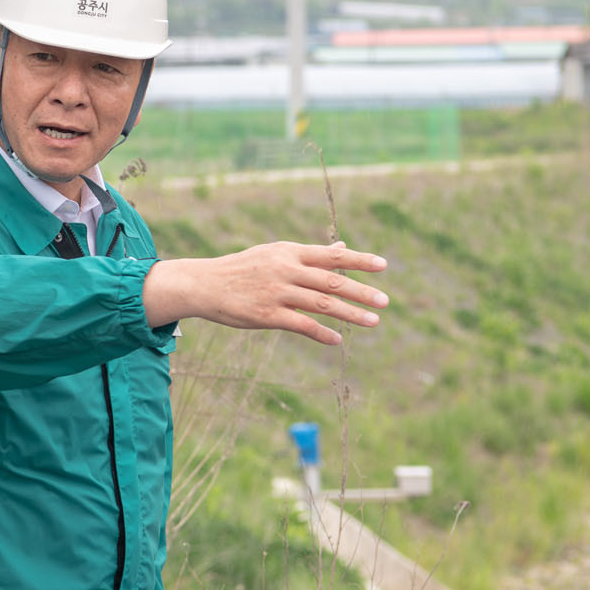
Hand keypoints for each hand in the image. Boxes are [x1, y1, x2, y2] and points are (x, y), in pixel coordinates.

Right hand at [143, 240, 388, 344]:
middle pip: (331, 281)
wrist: (204, 284)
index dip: (358, 260)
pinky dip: (322, 333)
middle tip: (385, 301)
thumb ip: (310, 255)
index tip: (383, 265)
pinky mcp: (267, 316)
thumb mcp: (275, 254)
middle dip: (361, 291)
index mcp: (289, 252)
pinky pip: (302, 325)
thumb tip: (342, 249)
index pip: (331, 256)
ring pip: (322, 303)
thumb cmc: (243, 269)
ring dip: (350, 313)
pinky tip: (337, 340)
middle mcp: (286, 270)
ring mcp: (277, 293)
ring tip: (373, 321)